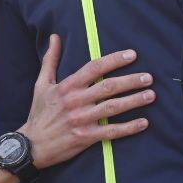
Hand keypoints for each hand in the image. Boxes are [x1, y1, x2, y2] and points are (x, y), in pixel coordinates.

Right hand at [22, 35, 154, 169]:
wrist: (31, 145)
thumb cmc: (39, 113)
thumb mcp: (41, 84)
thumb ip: (51, 60)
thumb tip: (55, 37)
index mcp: (67, 86)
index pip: (94, 68)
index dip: (115, 60)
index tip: (132, 55)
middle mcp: (76, 101)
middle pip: (108, 87)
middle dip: (131, 81)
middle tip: (148, 77)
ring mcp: (82, 120)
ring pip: (113, 108)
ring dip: (134, 101)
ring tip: (151, 95)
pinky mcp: (86, 137)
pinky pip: (111, 131)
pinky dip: (129, 127)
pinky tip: (144, 122)